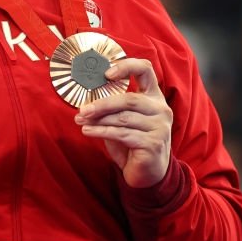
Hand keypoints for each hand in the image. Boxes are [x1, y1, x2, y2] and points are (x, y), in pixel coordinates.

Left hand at [73, 58, 172, 187]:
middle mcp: (160, 109)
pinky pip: (122, 134)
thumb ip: (112, 108)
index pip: (146, 70)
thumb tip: (86, 102)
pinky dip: (101, 132)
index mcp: (154, 97)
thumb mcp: (123, 121)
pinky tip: (88, 131)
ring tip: (81, 121)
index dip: (126, 66)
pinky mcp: (153, 144)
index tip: (106, 73)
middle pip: (129, 99)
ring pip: (123, 118)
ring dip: (98, 120)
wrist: (147, 174)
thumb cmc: (132, 142)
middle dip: (102, 104)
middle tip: (83, 110)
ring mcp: (159, 127)